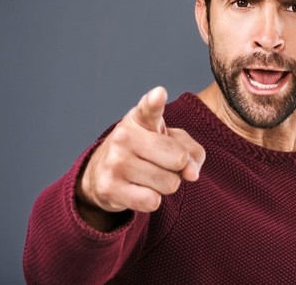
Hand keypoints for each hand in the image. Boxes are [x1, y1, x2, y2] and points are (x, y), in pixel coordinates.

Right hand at [77, 86, 204, 222]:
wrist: (103, 174)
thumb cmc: (148, 152)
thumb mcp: (172, 142)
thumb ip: (193, 151)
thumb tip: (192, 174)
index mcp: (140, 118)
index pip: (149, 108)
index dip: (155, 101)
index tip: (159, 94)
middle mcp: (124, 136)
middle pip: (179, 159)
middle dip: (178, 167)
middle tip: (161, 163)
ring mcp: (115, 162)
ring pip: (169, 183)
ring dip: (166, 185)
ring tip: (150, 176)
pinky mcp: (109, 188)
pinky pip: (152, 201)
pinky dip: (153, 200)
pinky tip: (139, 190)